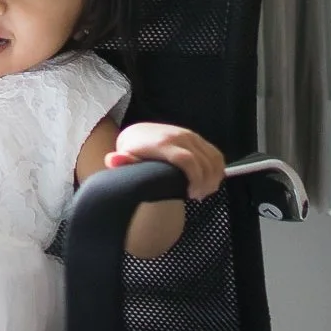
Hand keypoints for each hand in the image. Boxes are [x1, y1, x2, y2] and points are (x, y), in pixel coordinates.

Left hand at [105, 122, 224, 199]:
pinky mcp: (196, 137)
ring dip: (214, 177)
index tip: (191, 194)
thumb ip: (122, 161)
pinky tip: (211, 182)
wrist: (137, 133)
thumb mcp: (124, 157)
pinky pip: (215, 153)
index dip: (194, 179)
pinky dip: (218, 169)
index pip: (187, 160)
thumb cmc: (132, 151)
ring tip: (205, 192)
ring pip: (213, 157)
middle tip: (198, 197)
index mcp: (162, 143)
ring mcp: (189, 135)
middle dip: (206, 183)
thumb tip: (112, 159)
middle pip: (204, 162)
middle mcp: (179, 136)